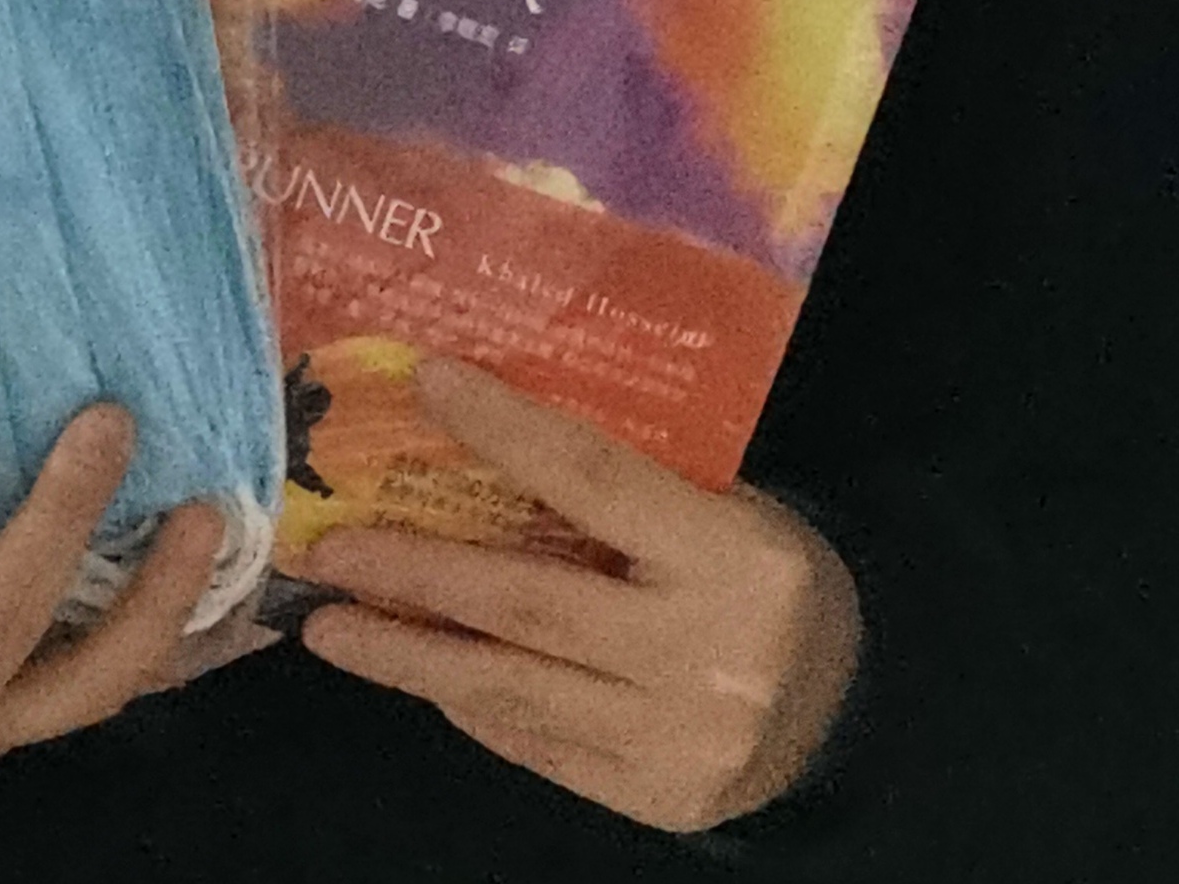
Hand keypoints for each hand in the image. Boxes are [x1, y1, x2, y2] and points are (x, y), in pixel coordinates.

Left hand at [297, 356, 861, 835]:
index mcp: (730, 556)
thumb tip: (471, 433)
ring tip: (329, 627)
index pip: (595, 478)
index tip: (423, 379)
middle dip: (414, 573)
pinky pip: (537, 745)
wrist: (849, 705)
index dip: (504, 427)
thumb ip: (619, 486)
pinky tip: (417, 668)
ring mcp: (677, 739)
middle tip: (329, 548)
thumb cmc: (759, 574)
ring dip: (408, 655)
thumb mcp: (718, 508)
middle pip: (528, 604)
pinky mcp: (655, 799)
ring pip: (512, 689)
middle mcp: (702, 652)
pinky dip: (470, 703)